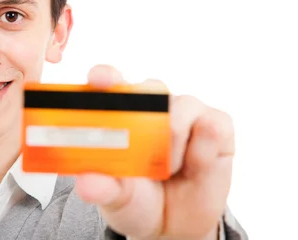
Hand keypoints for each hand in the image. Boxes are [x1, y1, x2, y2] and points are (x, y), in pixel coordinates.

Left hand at [75, 65, 234, 239]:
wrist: (174, 224)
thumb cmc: (136, 198)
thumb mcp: (115, 196)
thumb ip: (102, 188)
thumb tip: (85, 185)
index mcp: (117, 110)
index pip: (108, 82)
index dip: (105, 76)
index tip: (99, 79)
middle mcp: (151, 102)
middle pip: (149, 87)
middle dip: (142, 100)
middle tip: (134, 124)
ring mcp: (185, 109)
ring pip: (180, 111)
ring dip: (171, 147)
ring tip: (166, 171)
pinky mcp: (216, 122)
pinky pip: (211, 128)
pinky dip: (200, 155)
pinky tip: (193, 169)